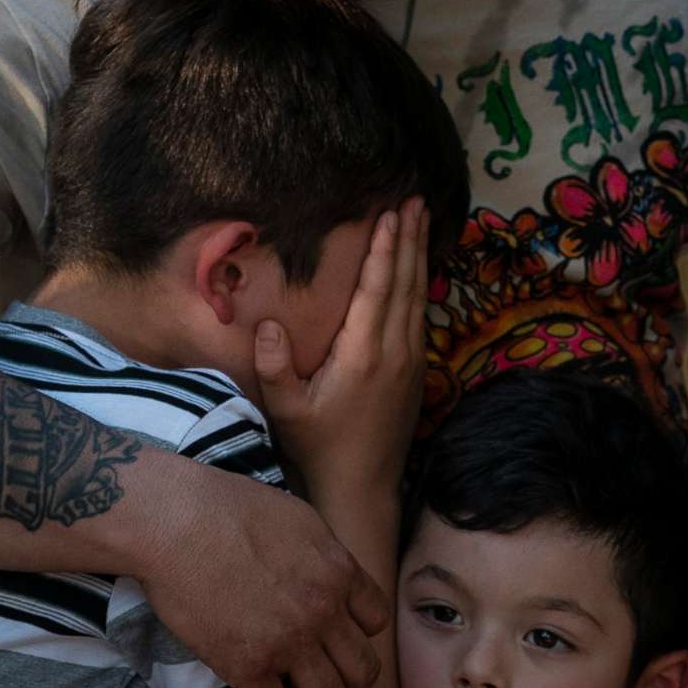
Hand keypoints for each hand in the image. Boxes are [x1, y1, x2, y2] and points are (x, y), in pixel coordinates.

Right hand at [135, 465, 387, 687]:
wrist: (178, 521)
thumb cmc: (228, 508)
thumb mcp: (298, 517)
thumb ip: (322, 551)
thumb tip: (326, 567)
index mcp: (339, 572)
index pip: (376, 621)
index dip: (358, 637)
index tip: (336, 643)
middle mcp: (324, 611)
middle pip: (363, 671)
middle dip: (347, 686)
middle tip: (322, 687)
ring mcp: (289, 642)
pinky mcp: (248, 666)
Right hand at [253, 203, 430, 495]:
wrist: (362, 489)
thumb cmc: (319, 448)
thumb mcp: (286, 411)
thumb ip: (274, 367)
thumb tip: (266, 323)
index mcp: (364, 354)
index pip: (377, 288)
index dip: (384, 248)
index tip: (390, 212)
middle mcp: (395, 351)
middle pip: (406, 282)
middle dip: (409, 238)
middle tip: (415, 198)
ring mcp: (411, 361)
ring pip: (419, 296)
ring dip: (419, 256)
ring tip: (421, 220)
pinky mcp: (417, 371)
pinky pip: (421, 315)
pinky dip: (420, 284)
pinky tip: (418, 269)